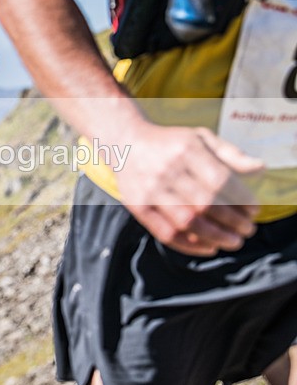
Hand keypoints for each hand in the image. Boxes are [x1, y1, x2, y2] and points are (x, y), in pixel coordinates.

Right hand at [116, 125, 263, 255]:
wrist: (125, 143)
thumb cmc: (170, 143)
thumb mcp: (200, 137)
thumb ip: (230, 154)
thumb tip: (260, 170)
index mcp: (186, 149)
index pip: (220, 180)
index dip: (241, 199)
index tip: (254, 210)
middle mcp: (167, 170)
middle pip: (206, 203)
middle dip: (233, 221)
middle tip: (247, 230)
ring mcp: (150, 190)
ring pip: (188, 222)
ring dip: (215, 236)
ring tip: (233, 241)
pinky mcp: (137, 207)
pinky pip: (166, 233)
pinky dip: (190, 245)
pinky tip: (208, 247)